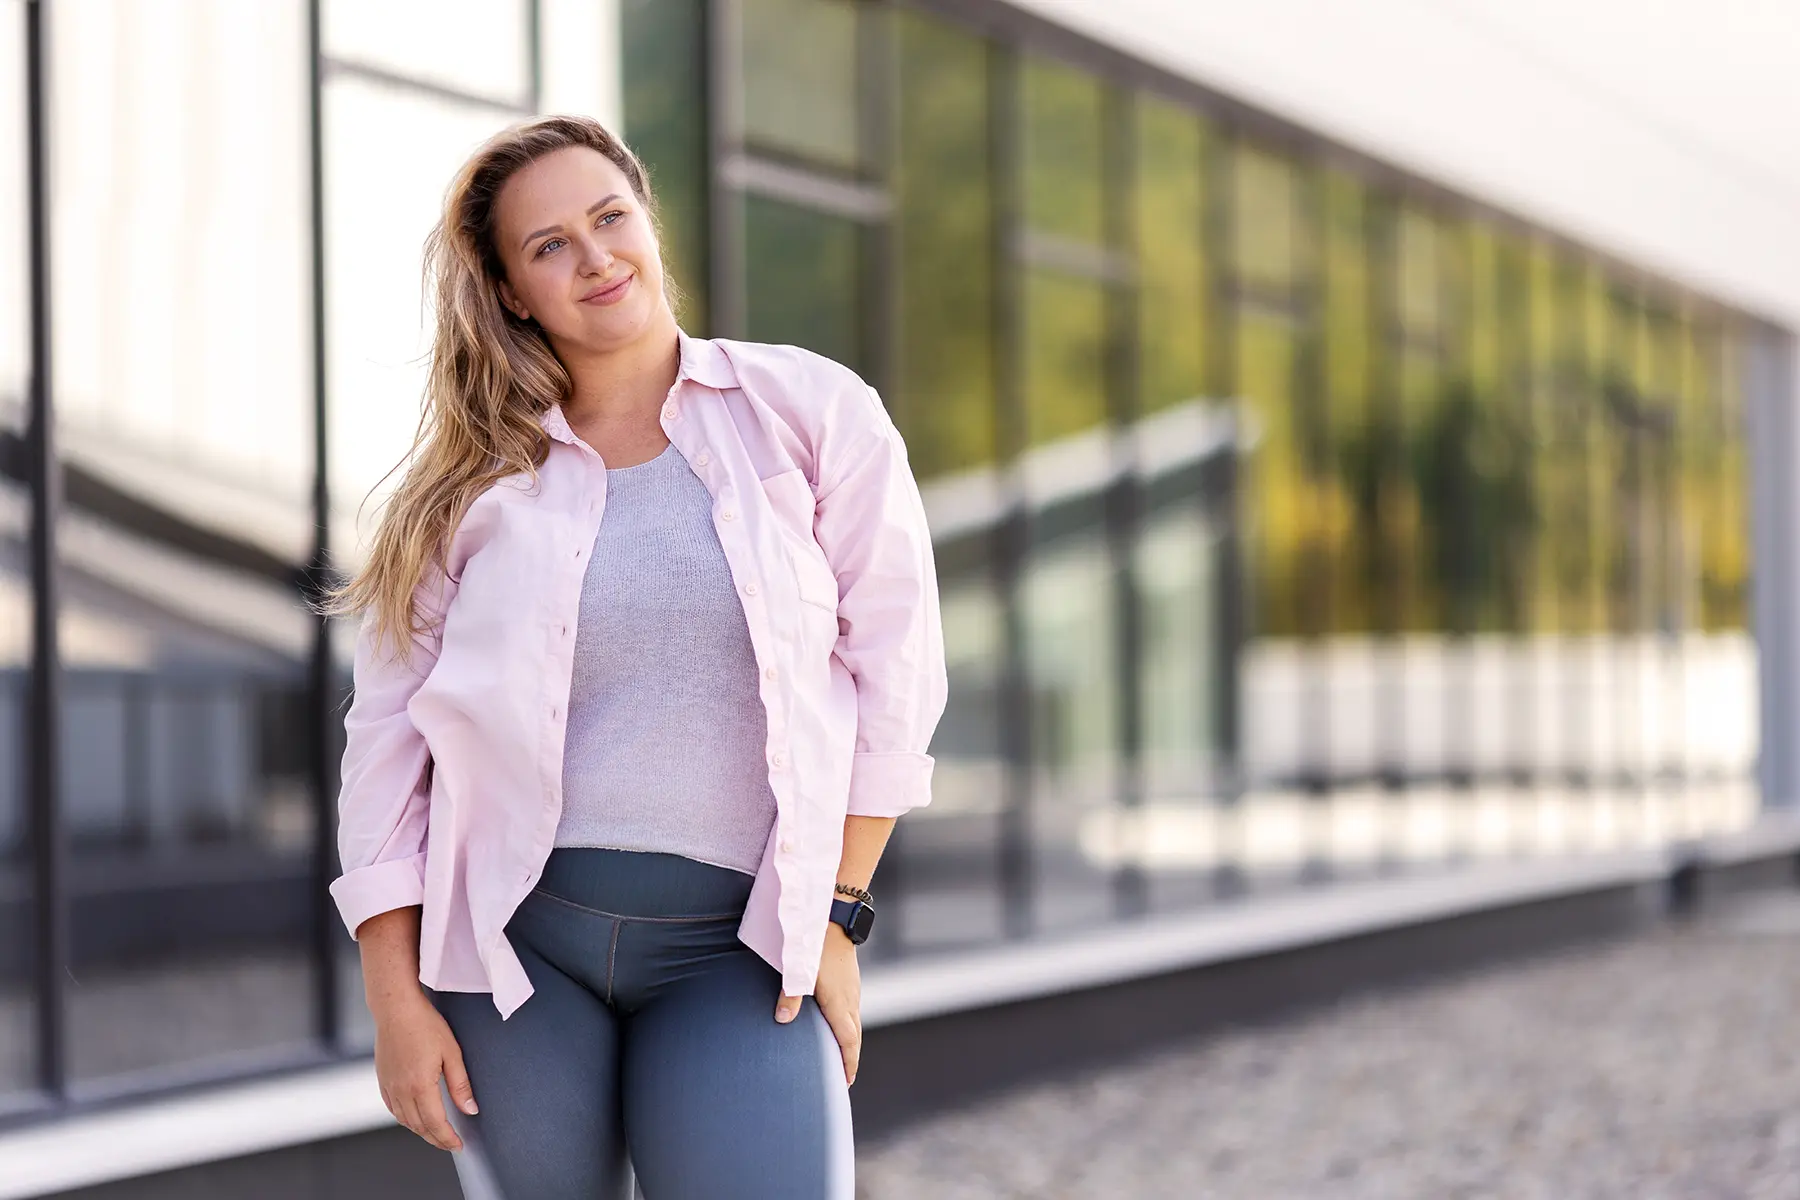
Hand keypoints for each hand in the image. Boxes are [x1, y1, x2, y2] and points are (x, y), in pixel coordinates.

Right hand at [372, 991, 477, 1150]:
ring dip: (421, 1131)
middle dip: (436, 1139)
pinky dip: (405, 1118)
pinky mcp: (382, 1080)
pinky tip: (415, 1117)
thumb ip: (460, 1085)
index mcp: (420, 1086)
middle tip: (450, 1143)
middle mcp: (401, 1090)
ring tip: (436, 1133)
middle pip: (419, 1126)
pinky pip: (393, 1109)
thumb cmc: (425, 1025)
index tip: (458, 1146)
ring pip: (405, 1120)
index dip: (448, 1139)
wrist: (396, 1008)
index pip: (436, 1124)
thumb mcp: (452, 1053)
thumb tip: (470, 1110)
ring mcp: (389, 1086)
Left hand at [775, 923, 861, 1085]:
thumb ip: (789, 995)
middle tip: (845, 1076)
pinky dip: (848, 1024)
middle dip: (850, 1057)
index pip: (848, 1041)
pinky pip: (852, 1009)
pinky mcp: (850, 978)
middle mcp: (850, 998)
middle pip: (854, 1035)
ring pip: (854, 1021)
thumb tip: (782, 1020)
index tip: (847, 1081)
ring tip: (841, 1054)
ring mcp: (852, 987)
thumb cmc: (815, 942)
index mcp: (839, 1002)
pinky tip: (838, 1022)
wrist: (835, 915)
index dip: (849, 1063)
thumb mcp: (798, 968)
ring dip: (850, 1041)